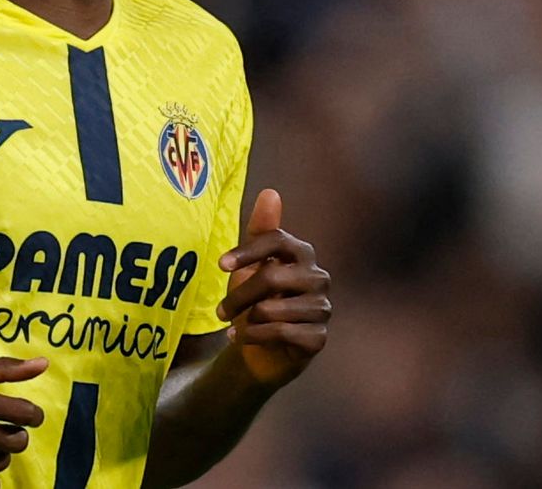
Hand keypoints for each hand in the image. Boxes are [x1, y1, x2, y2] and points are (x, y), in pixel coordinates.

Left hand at [216, 189, 330, 386]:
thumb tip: (271, 192)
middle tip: (219, 311)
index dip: (247, 251)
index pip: (276, 240)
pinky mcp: (318, 338)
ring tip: (236, 326)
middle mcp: (318, 278)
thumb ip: (260, 231)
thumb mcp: (251, 265)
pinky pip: (280, 333)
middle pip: (270, 276)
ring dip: (245, 320)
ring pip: (272, 309)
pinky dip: (254, 337)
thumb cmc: (256, 300)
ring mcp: (322, 308)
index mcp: (302, 254)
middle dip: (238, 296)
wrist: (261, 349)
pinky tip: (243, 338)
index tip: (220, 265)